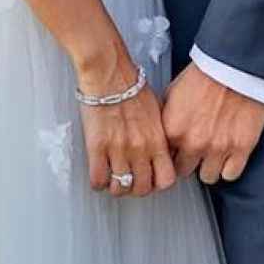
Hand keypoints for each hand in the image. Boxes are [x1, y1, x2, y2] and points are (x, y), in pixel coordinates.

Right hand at [76, 50, 177, 197]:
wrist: (109, 74)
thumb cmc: (131, 87)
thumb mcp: (157, 113)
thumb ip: (159, 135)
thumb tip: (160, 151)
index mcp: (157, 140)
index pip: (166, 179)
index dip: (157, 184)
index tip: (151, 180)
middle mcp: (140, 149)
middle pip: (142, 188)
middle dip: (135, 189)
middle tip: (129, 182)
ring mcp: (118, 150)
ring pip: (120, 188)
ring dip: (116, 188)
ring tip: (112, 180)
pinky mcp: (97, 147)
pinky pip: (98, 179)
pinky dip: (98, 182)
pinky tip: (98, 175)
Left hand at [163, 64, 263, 184]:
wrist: (235, 65)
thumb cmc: (206, 73)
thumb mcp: (173, 93)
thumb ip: (167, 119)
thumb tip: (163, 132)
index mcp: (172, 129)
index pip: (164, 159)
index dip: (171, 156)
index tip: (177, 153)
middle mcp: (192, 143)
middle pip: (184, 171)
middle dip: (189, 163)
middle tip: (195, 153)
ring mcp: (217, 148)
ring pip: (208, 177)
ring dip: (209, 167)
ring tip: (213, 155)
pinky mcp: (241, 148)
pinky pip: (230, 174)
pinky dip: (229, 168)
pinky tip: (228, 157)